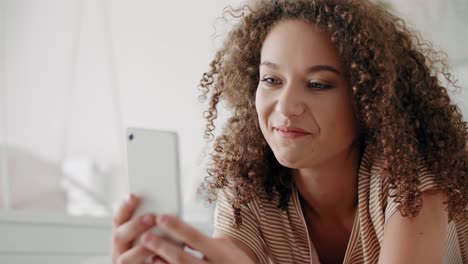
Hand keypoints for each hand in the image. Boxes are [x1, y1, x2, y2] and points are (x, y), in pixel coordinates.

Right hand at [111, 194, 157, 263]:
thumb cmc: (160, 250)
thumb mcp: (154, 233)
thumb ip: (153, 223)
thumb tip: (165, 210)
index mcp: (123, 237)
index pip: (118, 220)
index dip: (124, 208)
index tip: (133, 196)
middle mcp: (119, 251)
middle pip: (119, 236)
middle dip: (135, 225)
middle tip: (152, 217)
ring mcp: (125, 263)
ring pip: (125, 259)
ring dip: (142, 249)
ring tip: (158, 242)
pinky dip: (151, 263)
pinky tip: (161, 258)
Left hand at [141, 214, 255, 263]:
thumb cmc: (234, 262)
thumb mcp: (226, 247)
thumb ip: (206, 239)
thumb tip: (179, 228)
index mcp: (220, 253)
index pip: (194, 237)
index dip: (176, 227)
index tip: (160, 217)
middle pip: (182, 258)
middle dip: (162, 247)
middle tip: (146, 236)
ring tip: (150, 254)